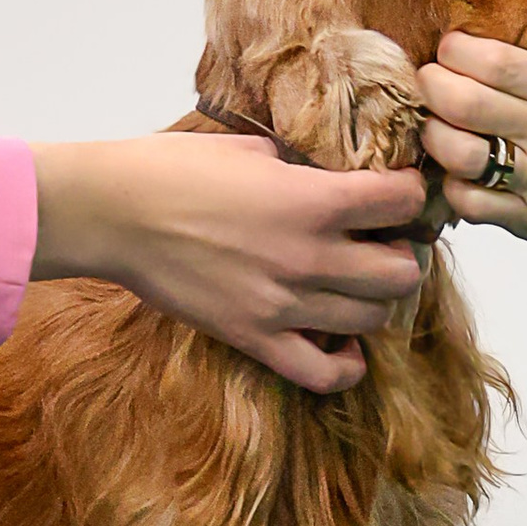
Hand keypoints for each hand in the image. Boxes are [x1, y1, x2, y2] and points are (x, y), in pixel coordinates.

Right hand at [32, 136, 427, 390]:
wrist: (115, 214)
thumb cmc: (175, 170)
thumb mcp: (254, 151)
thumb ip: (306, 171)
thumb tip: (342, 181)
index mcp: (314, 200)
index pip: (404, 202)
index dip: (411, 195)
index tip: (400, 195)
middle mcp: (309, 256)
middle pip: (403, 273)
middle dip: (403, 255)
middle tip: (385, 245)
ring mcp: (284, 305)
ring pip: (374, 319)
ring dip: (375, 302)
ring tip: (358, 286)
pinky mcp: (256, 338)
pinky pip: (325, 374)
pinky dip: (347, 364)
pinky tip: (344, 343)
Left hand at [419, 34, 526, 288]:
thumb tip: (512, 46)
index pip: (493, 60)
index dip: (456, 50)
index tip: (451, 48)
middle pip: (461, 101)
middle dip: (431, 85)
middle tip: (430, 82)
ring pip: (456, 152)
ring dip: (435, 136)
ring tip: (439, 128)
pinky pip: (469, 202)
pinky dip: (453, 187)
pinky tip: (461, 175)